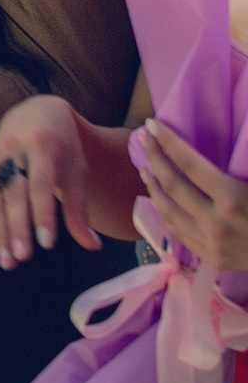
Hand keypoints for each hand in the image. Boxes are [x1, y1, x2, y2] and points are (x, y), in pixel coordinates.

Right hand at [0, 94, 105, 267]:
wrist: (35, 111)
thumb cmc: (63, 146)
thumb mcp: (76, 170)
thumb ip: (79, 208)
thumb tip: (92, 246)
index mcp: (43, 146)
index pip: (41, 184)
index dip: (42, 213)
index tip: (48, 243)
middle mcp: (14, 152)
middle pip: (14, 194)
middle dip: (16, 227)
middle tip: (21, 257)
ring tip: (4, 262)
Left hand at [137, 118, 247, 271]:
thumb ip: (243, 162)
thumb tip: (240, 129)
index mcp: (233, 199)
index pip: (190, 164)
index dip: (169, 142)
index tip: (153, 124)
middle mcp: (216, 222)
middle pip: (172, 185)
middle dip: (155, 158)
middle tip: (144, 140)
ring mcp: (210, 243)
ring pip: (167, 211)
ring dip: (153, 187)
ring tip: (146, 169)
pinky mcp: (210, 258)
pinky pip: (178, 231)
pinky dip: (165, 211)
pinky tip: (161, 200)